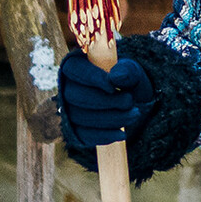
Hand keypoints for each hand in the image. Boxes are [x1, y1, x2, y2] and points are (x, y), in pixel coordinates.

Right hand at [58, 52, 152, 169]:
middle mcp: (66, 87)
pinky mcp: (74, 130)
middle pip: (76, 96)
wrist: (131, 102)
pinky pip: (83, 135)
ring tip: (134, 114)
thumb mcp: (131, 71)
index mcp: (76, 65)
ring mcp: (68, 110)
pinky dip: (104, 136)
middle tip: (129, 102)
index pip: (76, 70)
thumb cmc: (127, 81)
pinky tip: (121, 134)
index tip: (113, 87)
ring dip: (110, 118)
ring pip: (80, 117)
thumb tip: (116, 77)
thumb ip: (126, 71)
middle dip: (105, 101)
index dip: (93, 78)